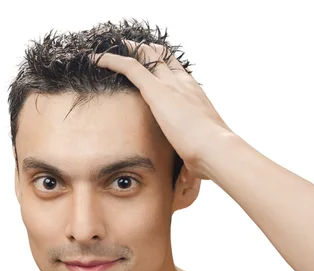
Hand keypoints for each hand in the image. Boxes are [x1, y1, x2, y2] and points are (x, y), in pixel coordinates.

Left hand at [91, 41, 234, 179]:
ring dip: (128, 50)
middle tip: (129, 49)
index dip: (164, 66)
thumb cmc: (210, 156)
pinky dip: (112, 60)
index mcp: (195, 96)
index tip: (152, 66)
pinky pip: (130, 66)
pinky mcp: (156, 90)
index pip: (178, 73)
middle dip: (145, 51)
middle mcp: (184, 84)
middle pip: (163, 57)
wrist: (215, 149)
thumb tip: (190, 179)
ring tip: (110, 49)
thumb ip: (191, 159)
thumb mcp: (199, 153)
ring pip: (147, 55)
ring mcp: (170, 84)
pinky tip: (98, 59)